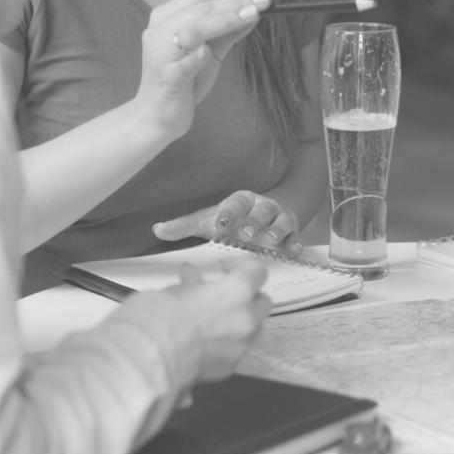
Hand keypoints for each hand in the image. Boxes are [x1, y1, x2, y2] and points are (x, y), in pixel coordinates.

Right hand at [135, 0, 269, 139]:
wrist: (157, 117)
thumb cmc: (184, 81)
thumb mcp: (210, 51)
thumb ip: (228, 31)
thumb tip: (255, 12)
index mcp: (166, 17)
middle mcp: (159, 30)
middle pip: (200, 8)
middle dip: (236, 2)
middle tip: (264, 1)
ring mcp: (160, 54)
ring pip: (193, 29)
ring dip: (225, 20)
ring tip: (253, 15)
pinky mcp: (166, 79)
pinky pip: (183, 65)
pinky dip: (197, 56)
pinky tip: (208, 52)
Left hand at [153, 191, 304, 254]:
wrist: (272, 210)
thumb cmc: (235, 217)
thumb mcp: (210, 219)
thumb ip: (185, 225)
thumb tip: (157, 229)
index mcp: (240, 201)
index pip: (234, 204)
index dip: (228, 213)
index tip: (220, 223)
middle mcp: (262, 206)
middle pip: (260, 211)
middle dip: (253, 222)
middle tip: (245, 234)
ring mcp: (279, 218)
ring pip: (281, 222)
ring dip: (276, 231)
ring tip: (270, 241)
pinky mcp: (293, 231)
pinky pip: (296, 237)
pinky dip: (296, 243)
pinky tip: (295, 251)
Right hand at [160, 256, 269, 382]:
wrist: (151, 356)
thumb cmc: (160, 317)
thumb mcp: (176, 289)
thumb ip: (194, 285)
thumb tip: (195, 282)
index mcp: (237, 291)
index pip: (256, 271)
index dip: (241, 266)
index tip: (224, 268)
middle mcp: (247, 318)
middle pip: (262, 301)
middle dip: (247, 296)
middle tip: (223, 294)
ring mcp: (242, 345)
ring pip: (253, 327)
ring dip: (238, 320)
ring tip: (211, 317)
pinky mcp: (230, 367)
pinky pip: (235, 349)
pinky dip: (225, 343)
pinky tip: (203, 341)